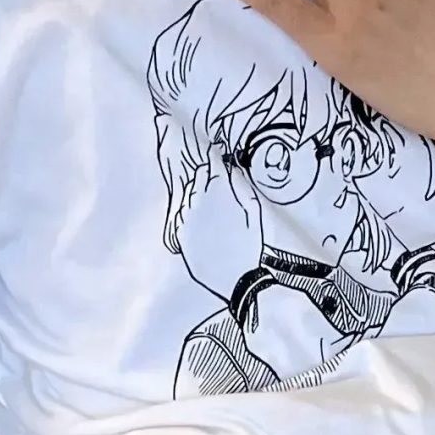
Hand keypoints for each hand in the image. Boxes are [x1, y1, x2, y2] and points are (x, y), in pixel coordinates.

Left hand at [175, 134, 265, 297]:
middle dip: (205, 174)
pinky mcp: (180, 232)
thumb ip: (242, 188)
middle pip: (196, 175)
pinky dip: (189, 212)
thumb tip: (232, 168)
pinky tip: (201, 221)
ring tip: (208, 203)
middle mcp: (198, 198)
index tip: (214, 152)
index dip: (213, 156)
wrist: (236, 281)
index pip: (211, 161)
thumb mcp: (254, 214)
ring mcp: (186, 215)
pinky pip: (182, 214)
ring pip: (187, 194)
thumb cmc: (249, 248)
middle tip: (212, 178)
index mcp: (218, 190)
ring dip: (196, 193)